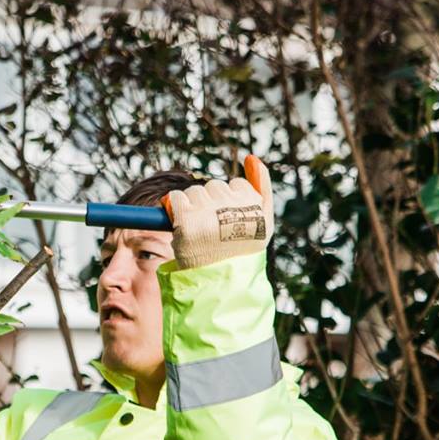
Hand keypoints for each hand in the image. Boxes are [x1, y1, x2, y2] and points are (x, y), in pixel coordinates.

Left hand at [163, 154, 273, 270]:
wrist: (222, 281)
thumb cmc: (243, 251)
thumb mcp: (263, 222)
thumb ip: (263, 187)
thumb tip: (252, 157)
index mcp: (251, 204)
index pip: (237, 186)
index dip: (231, 203)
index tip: (232, 223)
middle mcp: (231, 205)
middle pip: (214, 187)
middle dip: (212, 203)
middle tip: (215, 229)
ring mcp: (207, 212)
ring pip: (195, 192)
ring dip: (194, 206)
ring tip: (201, 231)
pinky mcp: (186, 221)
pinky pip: (175, 198)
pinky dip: (175, 208)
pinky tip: (184, 224)